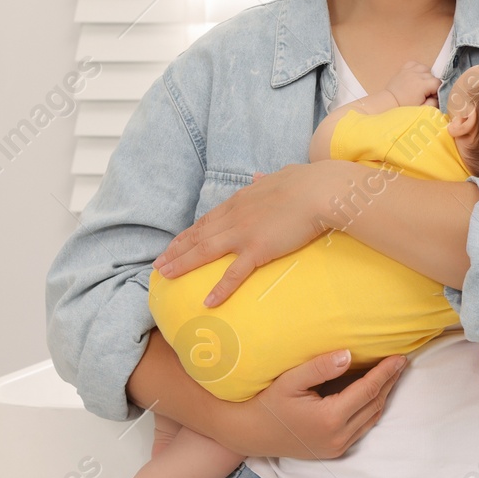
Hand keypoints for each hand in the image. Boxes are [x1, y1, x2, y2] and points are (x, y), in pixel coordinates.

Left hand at [154, 159, 353, 304]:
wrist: (320, 191)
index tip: (175, 244)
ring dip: (183, 264)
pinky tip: (207, 302)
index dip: (189, 233)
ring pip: (204, 251)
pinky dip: (220, 288)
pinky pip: (234, 273)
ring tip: (165, 276)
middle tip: (158, 264)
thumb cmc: (306, 182)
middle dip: (176, 250)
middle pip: (198, 235)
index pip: (207, 220)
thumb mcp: (280, 175)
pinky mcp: (258, 249)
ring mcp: (243, 233)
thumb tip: (258, 176)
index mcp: (240, 201)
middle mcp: (235, 216)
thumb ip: (266, 179)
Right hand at [216, 349, 408, 458]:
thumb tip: (349, 354)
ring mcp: (337, 447)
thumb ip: (320, 367)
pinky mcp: (335, 451)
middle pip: (375, 405)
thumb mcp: (290, 380)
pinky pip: (362, 427)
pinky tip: (374, 392)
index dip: (386, 372)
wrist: (251, 433)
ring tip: (392, 374)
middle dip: (390, 382)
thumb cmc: (268, 402)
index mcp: (329, 418)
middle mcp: (337, 436)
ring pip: (372, 418)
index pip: (368, 390)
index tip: (399, 356)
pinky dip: (372, 408)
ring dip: (384, 395)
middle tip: (402, 361)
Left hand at [386, 61, 440, 107]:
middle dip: (432, 84)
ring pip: (425, 68)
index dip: (437, 90)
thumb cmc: (405, 107)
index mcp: (422, 85)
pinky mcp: (403, 70)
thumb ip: (433, 103)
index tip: (432, 97)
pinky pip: (414, 64)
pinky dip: (417, 68)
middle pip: (432, 75)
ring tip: (422, 84)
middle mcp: (416, 75)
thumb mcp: (422, 109)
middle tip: (426, 93)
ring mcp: (409, 71)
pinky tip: (416, 76)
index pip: (438, 83)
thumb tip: (438, 96)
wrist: (390, 103)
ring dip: (426, 75)